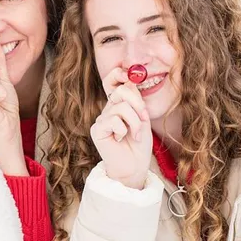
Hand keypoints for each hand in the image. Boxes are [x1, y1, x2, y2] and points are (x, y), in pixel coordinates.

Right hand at [89, 67, 152, 188]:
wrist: (134, 166)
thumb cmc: (139, 144)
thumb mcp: (142, 118)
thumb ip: (136, 100)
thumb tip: (131, 81)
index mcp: (117, 104)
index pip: (112, 80)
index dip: (120, 74)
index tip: (131, 77)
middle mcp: (107, 109)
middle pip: (121, 90)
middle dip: (138, 103)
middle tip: (143, 119)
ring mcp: (101, 119)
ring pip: (122, 107)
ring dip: (135, 122)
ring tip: (135, 135)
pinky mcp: (97, 130)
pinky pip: (114, 120)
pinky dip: (124, 130)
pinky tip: (121, 140)